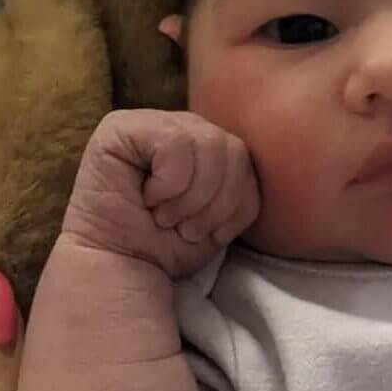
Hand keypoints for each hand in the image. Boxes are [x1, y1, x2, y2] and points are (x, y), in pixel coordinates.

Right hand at [62, 108, 259, 278]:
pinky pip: (175, 143)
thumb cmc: (169, 245)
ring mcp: (151, 121)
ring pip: (209, 144)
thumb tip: (270, 156)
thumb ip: (240, 182)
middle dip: (214, 203)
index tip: (208, 233)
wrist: (123, 269)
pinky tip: (147, 199)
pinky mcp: (121, 126)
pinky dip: (169, 184)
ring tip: (166, 217)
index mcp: (208, 144)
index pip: (246, 159)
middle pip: (232, 149)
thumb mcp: (223, 215)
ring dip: (191, 198)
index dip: (235, 203)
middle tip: (185, 229)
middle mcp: (182, 126)